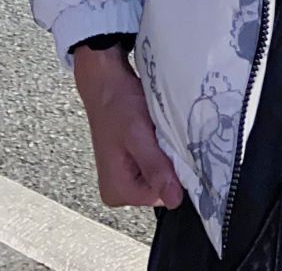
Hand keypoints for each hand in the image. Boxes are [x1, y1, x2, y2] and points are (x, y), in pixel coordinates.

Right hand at [73, 45, 182, 208]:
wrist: (106, 82)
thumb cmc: (117, 104)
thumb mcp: (138, 135)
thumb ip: (155, 168)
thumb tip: (174, 200)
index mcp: (117, 192)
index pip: (162, 195)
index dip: (172, 172)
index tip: (168, 147)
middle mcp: (118, 191)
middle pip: (161, 186)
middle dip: (167, 161)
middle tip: (158, 136)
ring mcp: (124, 178)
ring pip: (161, 174)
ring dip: (164, 154)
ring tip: (154, 132)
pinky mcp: (130, 165)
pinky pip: (155, 164)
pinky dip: (159, 148)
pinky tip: (153, 133)